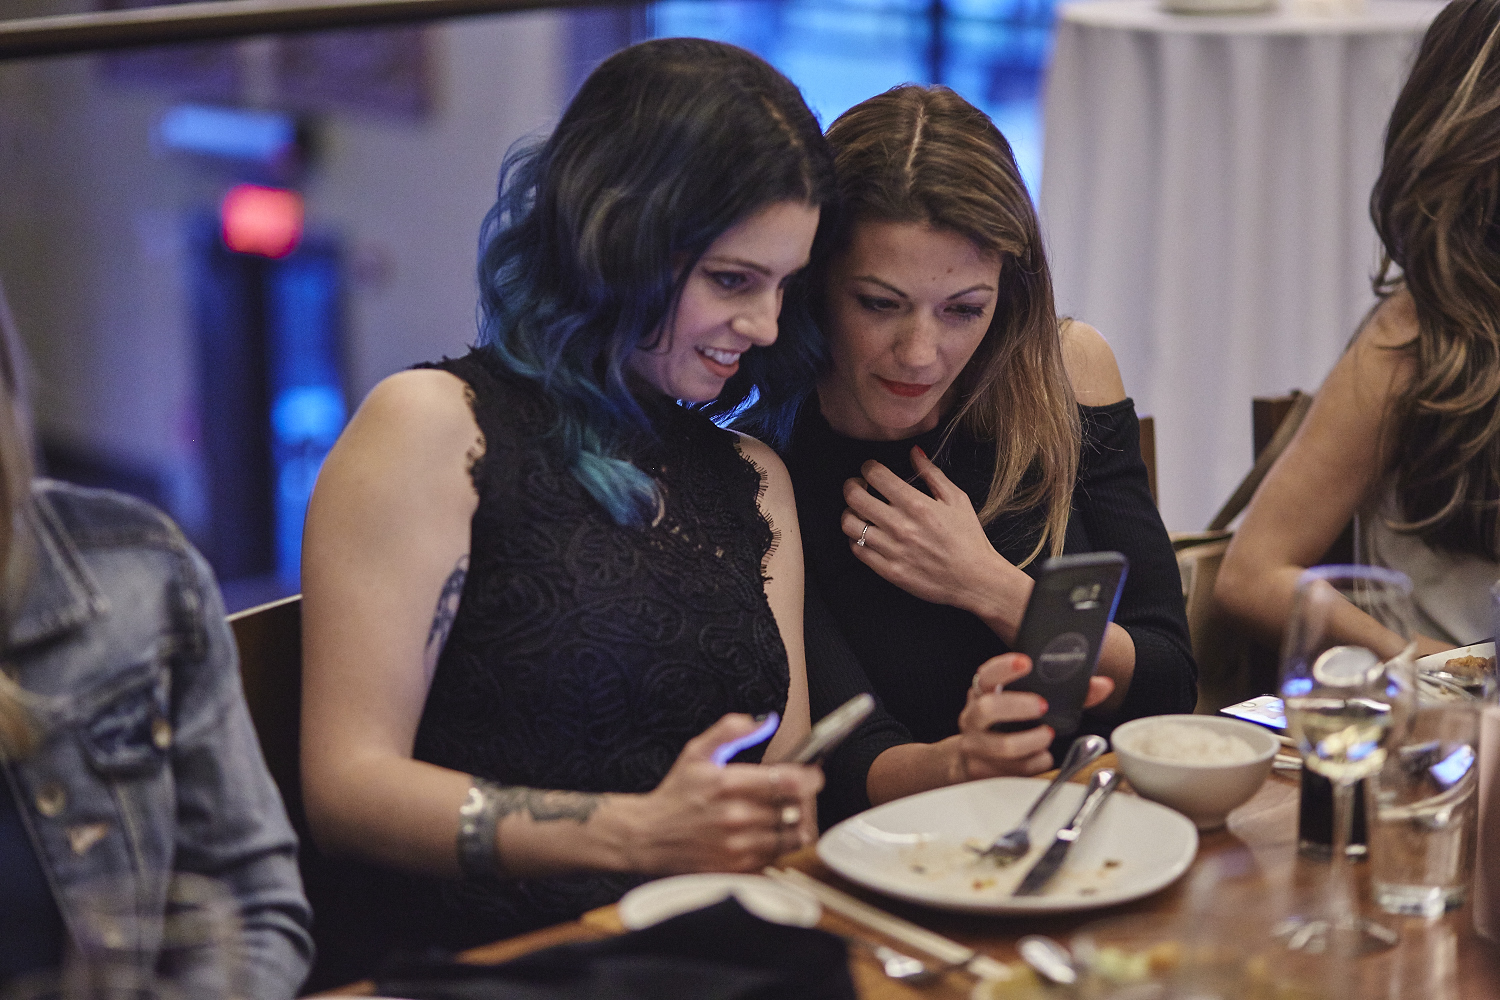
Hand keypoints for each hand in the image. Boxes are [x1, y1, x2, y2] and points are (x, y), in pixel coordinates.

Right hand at [625, 714, 822, 874]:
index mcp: (727, 784)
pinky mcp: (736, 869)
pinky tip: (770, 834)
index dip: (810, 778)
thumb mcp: (697, 752)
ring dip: (796, 824)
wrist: (647, 837)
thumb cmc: (676, 794)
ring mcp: (736, 846)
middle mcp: (735, 817)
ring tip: (787, 814)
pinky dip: (780, 846)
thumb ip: (731, 730)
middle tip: (799, 794)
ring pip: (791, 836)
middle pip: (795, 809)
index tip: (813, 775)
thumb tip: (764, 720)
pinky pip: (777, 857)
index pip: (788, 781)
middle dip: (804, 800)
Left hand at [841, 447, 1030, 626]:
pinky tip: (867, 534)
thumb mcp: (956, 499)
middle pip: (854, 497)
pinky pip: (857, 550)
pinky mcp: (888, 570)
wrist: (974, 579)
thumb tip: (914, 452)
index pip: (876, 475)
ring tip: (859, 511)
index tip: (871, 469)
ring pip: (849, 524)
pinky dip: (856, 539)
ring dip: (850, 512)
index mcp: (916, 504)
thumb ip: (932, 473)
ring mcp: (891, 549)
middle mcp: (899, 525)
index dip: (868, 467)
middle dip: (851, 485)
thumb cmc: (968, 538)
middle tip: (858, 485)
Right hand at [950, 654, 1114, 781]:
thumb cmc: (1008, 723)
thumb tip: (1103, 685)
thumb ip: (1068, 692)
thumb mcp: (1027, 701)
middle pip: (988, 708)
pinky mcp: (982, 771)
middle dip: (1018, 707)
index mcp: (983, 692)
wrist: (974, 757)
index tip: (1025, 662)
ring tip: (1047, 736)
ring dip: (1031, 741)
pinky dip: (1033, 764)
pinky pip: (1011, 770)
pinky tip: (1041, 757)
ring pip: (1002, 745)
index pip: (987, 674)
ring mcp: (975, 745)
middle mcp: (973, 717)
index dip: (1004, 667)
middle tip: (1043, 706)